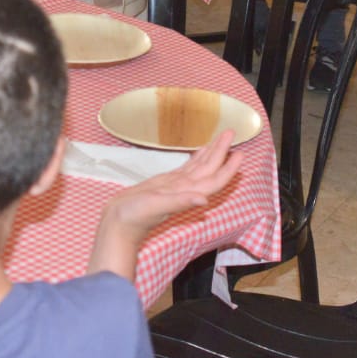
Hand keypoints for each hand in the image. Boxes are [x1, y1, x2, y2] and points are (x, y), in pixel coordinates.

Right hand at [88, 129, 241, 278]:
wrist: (117, 224)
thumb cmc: (134, 217)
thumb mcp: (156, 207)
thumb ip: (179, 202)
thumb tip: (204, 200)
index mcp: (186, 195)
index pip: (214, 180)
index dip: (228, 168)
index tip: (239, 153)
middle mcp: (185, 190)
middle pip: (209, 169)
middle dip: (221, 152)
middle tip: (231, 133)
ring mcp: (176, 187)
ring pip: (199, 167)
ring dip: (211, 153)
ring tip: (221, 139)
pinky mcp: (165, 184)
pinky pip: (186, 169)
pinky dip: (196, 159)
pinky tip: (200, 151)